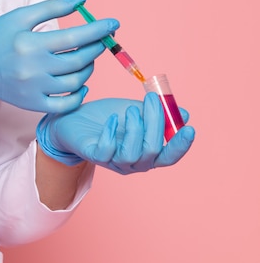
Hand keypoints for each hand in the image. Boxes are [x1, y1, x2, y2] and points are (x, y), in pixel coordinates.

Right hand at [0, 0, 118, 115]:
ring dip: (88, 68)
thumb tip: (83, 1)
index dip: (99, 30)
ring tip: (87, 58)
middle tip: (101, 40)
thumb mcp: (20, 16)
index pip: (75, 36)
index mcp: (30, 44)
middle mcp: (33, 69)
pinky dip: (78, 96)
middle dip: (97, 48)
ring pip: (75, 83)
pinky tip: (81, 84)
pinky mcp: (31, 104)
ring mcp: (32, 90)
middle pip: (79, 60)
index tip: (113, 24)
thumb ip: (52, 8)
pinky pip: (64, 106)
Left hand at [36, 92, 194, 173]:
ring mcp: (113, 161)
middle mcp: (133, 162)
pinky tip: (111, 119)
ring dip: (135, 129)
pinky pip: (106, 151)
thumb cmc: (106, 116)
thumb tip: (184, 113)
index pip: (169, 156)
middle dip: (155, 123)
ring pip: (132, 153)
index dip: (181, 145)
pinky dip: (111, 134)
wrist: (73, 118)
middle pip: (152, 151)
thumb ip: (157, 113)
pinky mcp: (94, 156)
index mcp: (147, 153)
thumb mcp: (134, 110)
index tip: (189, 128)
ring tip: (130, 110)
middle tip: (151, 100)